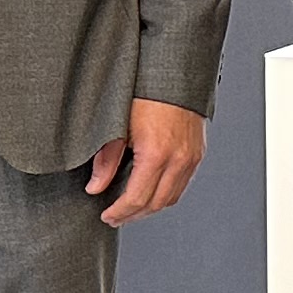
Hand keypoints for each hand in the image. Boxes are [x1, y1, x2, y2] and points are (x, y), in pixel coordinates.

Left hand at [83, 99, 207, 224]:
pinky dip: (165, 193)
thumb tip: (96, 187)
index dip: (120, 212)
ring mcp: (191, 157)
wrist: (174, 75)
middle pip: (156, 204)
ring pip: (172, 197)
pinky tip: (150, 190)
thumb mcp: (117, 126)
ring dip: (150, 207)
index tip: (107, 216)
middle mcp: (179, 159)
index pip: (137, 198)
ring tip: (131, 207)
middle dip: (134, 215)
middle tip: (116, 217)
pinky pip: (182, 184)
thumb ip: (106, 160)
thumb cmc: (146, 94)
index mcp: (157, 153)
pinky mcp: (197, 153)